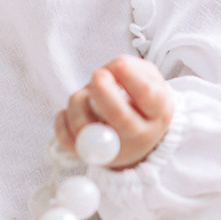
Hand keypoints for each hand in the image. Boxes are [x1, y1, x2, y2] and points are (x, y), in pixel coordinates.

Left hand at [53, 56, 171, 169]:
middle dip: (101, 90)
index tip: (117, 65)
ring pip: (86, 126)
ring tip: (86, 94)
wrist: (140, 135)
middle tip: (97, 75)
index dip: (129, 76)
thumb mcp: (150, 79)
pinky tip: (71, 112)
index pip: (146, 94)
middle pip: (118, 115)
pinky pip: (67, 140)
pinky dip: (62, 121)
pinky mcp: (90, 154)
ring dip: (78, 101)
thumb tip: (109, 70)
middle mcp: (139, 135)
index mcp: (158, 112)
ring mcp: (113, 148)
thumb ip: (132, 68)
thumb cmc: (143, 101)